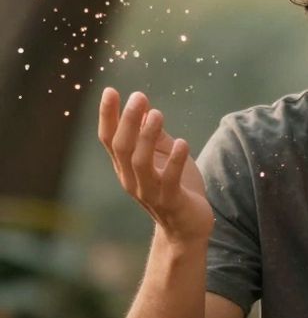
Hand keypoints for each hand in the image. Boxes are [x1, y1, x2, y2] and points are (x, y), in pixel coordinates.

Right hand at [97, 88, 212, 242]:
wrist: (188, 226)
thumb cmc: (176, 187)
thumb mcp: (164, 156)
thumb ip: (154, 134)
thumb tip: (144, 105)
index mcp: (126, 166)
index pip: (109, 138)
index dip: (108, 115)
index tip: (110, 90)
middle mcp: (131, 179)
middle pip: (122, 147)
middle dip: (127, 120)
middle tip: (138, 96)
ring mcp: (150, 191)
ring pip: (141, 162)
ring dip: (148, 137)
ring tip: (158, 114)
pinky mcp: (171, 200)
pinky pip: (170, 180)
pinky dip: (175, 161)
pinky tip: (183, 143)